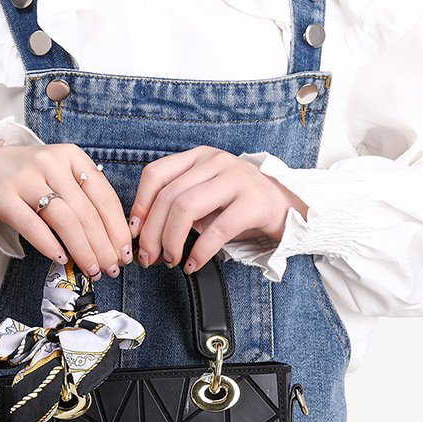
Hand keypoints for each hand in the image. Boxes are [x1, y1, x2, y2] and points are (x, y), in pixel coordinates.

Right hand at [0, 142, 133, 279]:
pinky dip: (50, 245)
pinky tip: (62, 260)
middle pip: (87, 212)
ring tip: (92, 270)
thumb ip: (84, 199)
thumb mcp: (60, 176)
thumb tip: (114, 240)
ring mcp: (26, 178)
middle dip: (104, 246)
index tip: (125, 252)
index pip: (104, 196)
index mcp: (72, 157)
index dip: (118, 228)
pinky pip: (32, 225)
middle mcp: (51, 163)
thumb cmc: (28, 178)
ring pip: (65, 220)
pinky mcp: (4, 196)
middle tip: (112, 269)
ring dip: (83, 250)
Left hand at [128, 146, 308, 272]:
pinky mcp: (253, 202)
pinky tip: (193, 264)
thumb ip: (176, 210)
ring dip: (172, 241)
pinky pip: (217, 230)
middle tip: (150, 257)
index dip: (140, 206)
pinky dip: (200, 252)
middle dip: (152, 233)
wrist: (287, 207)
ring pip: (186, 208)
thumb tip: (143, 238)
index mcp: (199, 157)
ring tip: (172, 260)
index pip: (156, 174)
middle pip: (168, 196)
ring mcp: (236, 179)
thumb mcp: (205, 199)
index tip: (134, 232)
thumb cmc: (240, 206)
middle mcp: (215, 161)